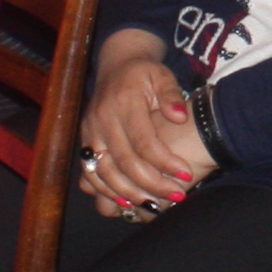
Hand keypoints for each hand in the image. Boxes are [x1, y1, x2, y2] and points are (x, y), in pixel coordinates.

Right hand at [80, 50, 213, 215]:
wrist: (116, 65)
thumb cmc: (144, 73)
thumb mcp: (162, 75)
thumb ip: (171, 94)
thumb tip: (180, 115)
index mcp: (124, 103)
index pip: (144, 141)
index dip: (165, 162)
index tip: (187, 174)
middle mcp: (102, 120)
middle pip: (125, 162)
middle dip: (152, 184)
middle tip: (177, 196)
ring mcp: (89, 133)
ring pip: (104, 173)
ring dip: (129, 194)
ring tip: (154, 205)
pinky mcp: (84, 143)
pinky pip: (91, 175)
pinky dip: (107, 192)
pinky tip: (127, 203)